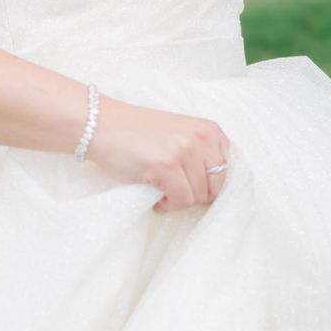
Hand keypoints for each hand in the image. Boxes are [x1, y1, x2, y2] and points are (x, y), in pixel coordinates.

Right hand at [87, 99, 231, 211]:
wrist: (101, 125)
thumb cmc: (137, 134)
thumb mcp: (180, 136)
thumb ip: (201, 156)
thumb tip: (216, 192)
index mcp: (210, 130)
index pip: (230, 172)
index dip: (211, 187)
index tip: (193, 189)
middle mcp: (202, 137)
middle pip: (216, 188)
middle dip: (195, 196)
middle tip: (173, 190)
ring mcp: (185, 150)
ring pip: (198, 197)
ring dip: (178, 201)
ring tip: (160, 190)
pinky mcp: (166, 165)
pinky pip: (181, 201)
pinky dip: (167, 205)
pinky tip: (155, 195)